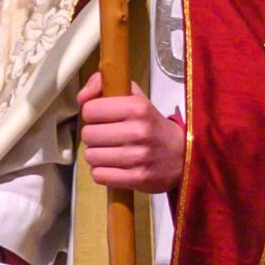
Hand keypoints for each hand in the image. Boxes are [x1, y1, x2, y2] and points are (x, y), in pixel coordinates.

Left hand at [78, 72, 183, 192]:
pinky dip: (102, 172)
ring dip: (97, 155)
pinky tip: (114, 167)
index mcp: (137, 107)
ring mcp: (138, 157)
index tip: (103, 118)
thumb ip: (105, 85)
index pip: (90, 110)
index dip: (92, 114)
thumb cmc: (152, 124)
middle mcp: (138, 131)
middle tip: (107, 137)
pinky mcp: (137, 179)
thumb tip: (81, 98)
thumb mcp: (135, 97)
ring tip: (111, 152)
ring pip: (91, 156)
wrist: (183, 156)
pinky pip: (99, 175)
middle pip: (88, 135)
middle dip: (94, 136)